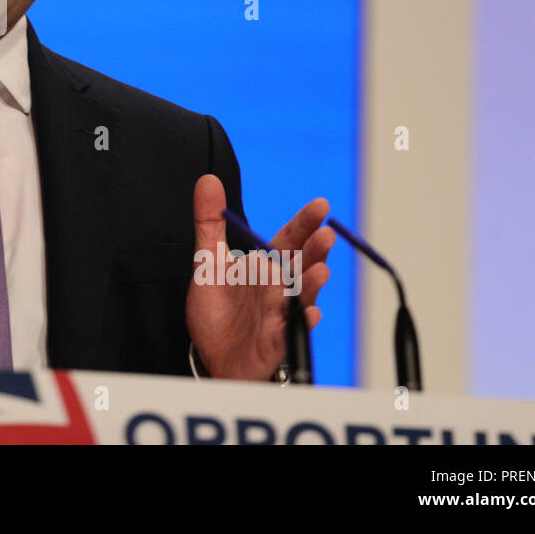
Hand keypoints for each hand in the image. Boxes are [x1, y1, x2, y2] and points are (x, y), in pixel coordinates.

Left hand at [185, 174, 334, 380]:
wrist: (212, 354)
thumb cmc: (219, 309)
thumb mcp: (208, 261)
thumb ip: (210, 222)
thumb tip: (207, 179)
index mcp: (267, 265)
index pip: (289, 239)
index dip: (304, 223)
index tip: (320, 205)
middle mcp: (279, 288)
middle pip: (301, 266)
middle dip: (315, 251)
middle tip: (326, 235)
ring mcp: (280, 315)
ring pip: (300, 297)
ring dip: (311, 285)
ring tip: (320, 271)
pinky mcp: (275, 342)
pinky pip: (291, 332)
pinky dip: (301, 322)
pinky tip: (309, 312)